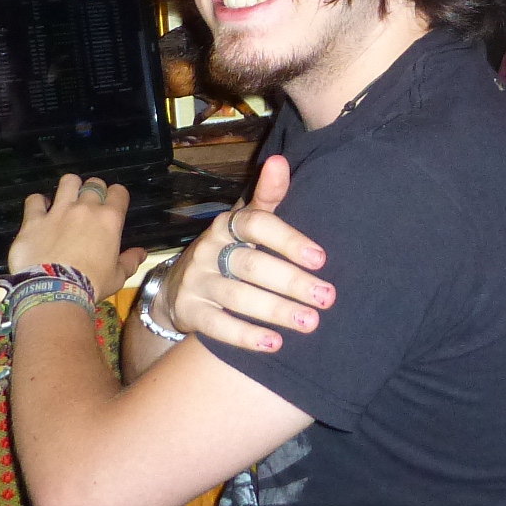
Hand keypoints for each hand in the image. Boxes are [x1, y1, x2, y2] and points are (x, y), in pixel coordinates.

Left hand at [5, 174, 144, 298]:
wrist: (55, 291)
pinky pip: (34, 200)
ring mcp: (58, 211)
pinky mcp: (34, 220)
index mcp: (109, 219)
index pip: (119, 192)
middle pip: (93, 184)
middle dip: (94, 190)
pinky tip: (40, 210)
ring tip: (67, 199)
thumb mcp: (117, 277)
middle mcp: (85, 208)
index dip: (117, 196)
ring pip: (67, 182)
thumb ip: (129, 261)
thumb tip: (141, 253)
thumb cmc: (91, 285)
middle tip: (90, 204)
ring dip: (69, 188)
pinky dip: (38, 202)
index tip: (113, 205)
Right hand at [155, 156, 331, 354]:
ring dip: (276, 311)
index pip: (256, 224)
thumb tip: (280, 161)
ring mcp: (197, 282)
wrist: (178, 287)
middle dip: (292, 282)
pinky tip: (275, 344)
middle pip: (252, 265)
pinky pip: (217, 326)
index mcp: (228, 224)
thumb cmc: (229, 250)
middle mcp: (209, 250)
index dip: (288, 240)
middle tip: (327, 297)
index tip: (321, 258)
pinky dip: (246, 336)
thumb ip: (268, 197)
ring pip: (238, 296)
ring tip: (310, 323)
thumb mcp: (245, 222)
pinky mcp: (190, 311)